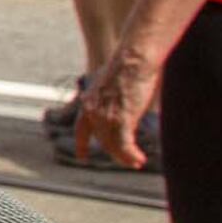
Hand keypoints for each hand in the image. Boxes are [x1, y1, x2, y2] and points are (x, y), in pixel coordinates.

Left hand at [74, 40, 160, 169]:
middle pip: (103, 141)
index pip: (81, 129)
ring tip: (136, 163)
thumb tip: (119, 105)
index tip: (81, 156)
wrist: (133, 59)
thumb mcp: (111, 86)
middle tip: (129, 161)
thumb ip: (110, 99)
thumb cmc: (127, 68)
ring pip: (114, 146)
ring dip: (126, 157)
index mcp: (88, 103)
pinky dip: (131, 155)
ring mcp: (106, 117)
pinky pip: (124, 145)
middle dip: (115, 153)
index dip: (81, 144)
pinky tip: (140, 160)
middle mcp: (93, 112)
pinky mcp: (121, 119)